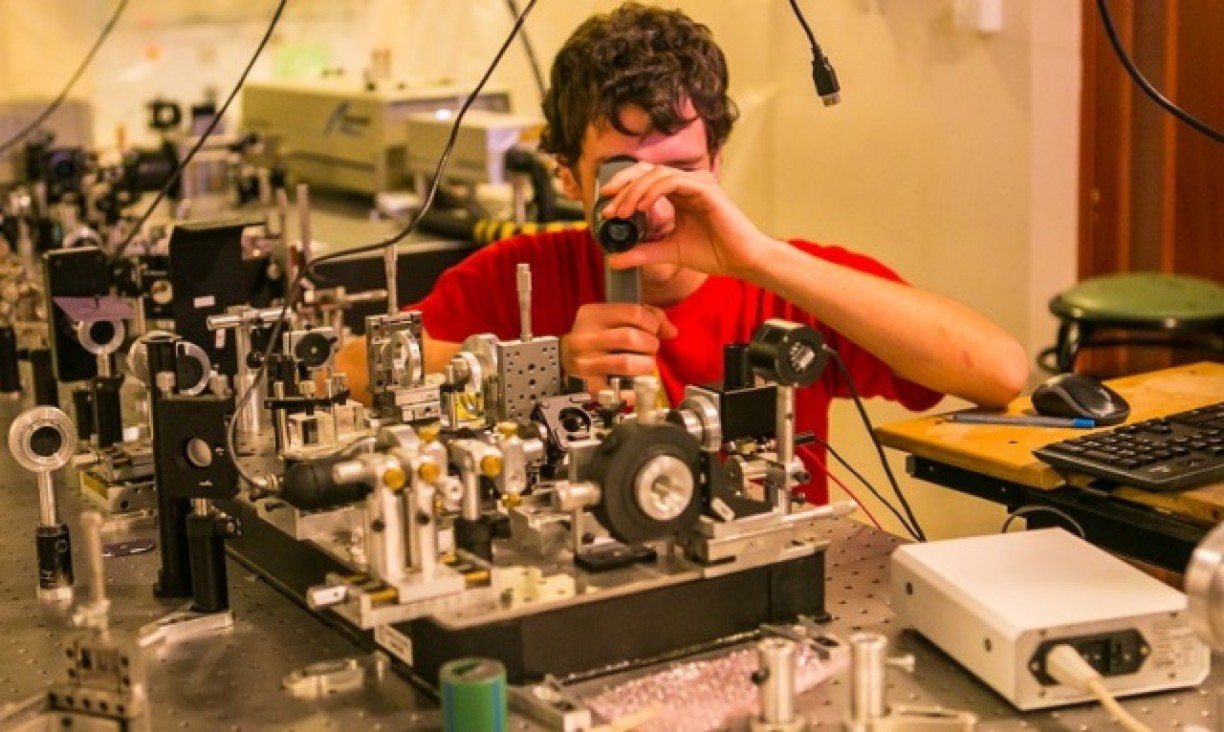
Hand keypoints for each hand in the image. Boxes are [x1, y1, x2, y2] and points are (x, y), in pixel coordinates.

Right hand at [561, 302, 677, 391]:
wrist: (564, 356)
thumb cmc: (595, 334)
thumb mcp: (614, 317)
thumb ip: (645, 316)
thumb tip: (671, 330)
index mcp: (593, 314)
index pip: (634, 313)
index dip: (652, 323)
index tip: (653, 330)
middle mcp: (585, 337)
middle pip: (631, 338)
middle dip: (650, 344)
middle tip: (650, 348)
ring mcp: (585, 363)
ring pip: (626, 363)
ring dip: (645, 365)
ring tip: (645, 364)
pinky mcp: (588, 384)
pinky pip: (616, 390)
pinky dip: (632, 392)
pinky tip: (636, 387)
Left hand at [596, 162, 776, 280]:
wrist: (742, 261)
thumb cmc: (714, 253)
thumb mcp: (668, 252)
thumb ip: (642, 252)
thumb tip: (614, 259)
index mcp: (680, 192)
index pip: (645, 179)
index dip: (623, 188)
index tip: (605, 208)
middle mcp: (688, 182)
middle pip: (647, 170)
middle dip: (623, 184)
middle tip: (606, 205)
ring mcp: (697, 183)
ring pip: (657, 174)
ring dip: (635, 191)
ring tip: (622, 211)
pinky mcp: (706, 188)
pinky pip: (673, 181)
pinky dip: (653, 192)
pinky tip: (641, 207)